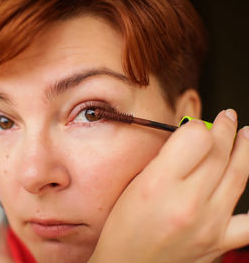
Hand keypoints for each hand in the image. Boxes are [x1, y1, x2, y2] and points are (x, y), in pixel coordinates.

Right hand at [89, 110, 248, 262]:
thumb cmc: (122, 229)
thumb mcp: (132, 187)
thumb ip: (162, 162)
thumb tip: (187, 141)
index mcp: (157, 185)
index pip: (195, 137)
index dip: (197, 126)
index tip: (196, 125)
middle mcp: (187, 203)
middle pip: (218, 153)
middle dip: (224, 129)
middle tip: (227, 117)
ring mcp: (209, 224)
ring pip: (239, 175)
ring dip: (244, 149)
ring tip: (246, 135)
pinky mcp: (219, 241)